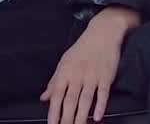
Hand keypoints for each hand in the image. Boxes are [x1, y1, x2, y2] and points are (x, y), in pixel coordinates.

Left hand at [41, 6, 139, 123]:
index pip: (57, 95)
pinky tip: (98, 117)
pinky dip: (100, 106)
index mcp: (65, 72)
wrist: (102, 33)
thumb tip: (44, 97)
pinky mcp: (106, 77)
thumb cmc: (82, 49)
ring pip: (85, 100)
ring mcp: (92, 76)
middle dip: (66, 118)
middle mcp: (77, 75)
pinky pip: (103, 93)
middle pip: (70, 100)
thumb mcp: (64, 62)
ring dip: (81, 116)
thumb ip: (54, 82)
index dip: (54, 112)